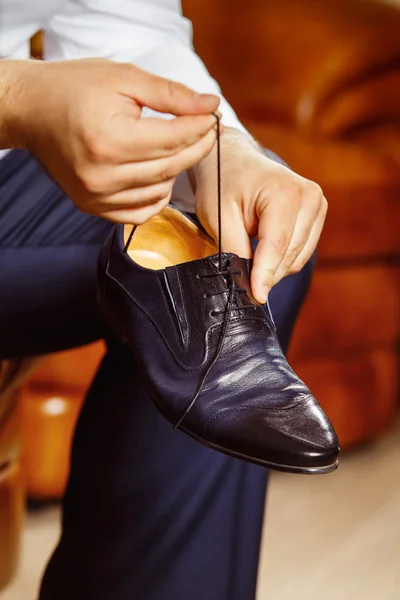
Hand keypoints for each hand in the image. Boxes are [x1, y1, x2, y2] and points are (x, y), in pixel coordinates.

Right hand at [3, 59, 219, 223]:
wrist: (31, 111)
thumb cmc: (73, 89)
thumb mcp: (125, 78)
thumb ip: (171, 95)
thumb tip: (209, 105)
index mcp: (111, 140)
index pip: (173, 140)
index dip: (200, 128)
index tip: (211, 116)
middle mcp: (103, 175)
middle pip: (171, 167)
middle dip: (196, 146)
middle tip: (205, 130)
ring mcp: (96, 196)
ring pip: (159, 192)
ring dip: (176, 171)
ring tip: (175, 147)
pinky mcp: (92, 207)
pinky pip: (139, 213)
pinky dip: (156, 197)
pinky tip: (158, 176)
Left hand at [193, 128, 326, 303]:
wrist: (234, 160)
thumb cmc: (223, 183)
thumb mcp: (218, 216)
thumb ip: (234, 249)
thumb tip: (247, 283)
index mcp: (285, 191)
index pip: (278, 244)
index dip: (265, 274)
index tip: (256, 297)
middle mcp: (309, 196)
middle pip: (290, 254)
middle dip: (266, 272)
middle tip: (240, 278)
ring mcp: (317, 204)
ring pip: (297, 257)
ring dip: (273, 267)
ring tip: (248, 253)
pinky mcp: (317, 213)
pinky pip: (301, 252)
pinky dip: (281, 259)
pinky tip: (262, 249)